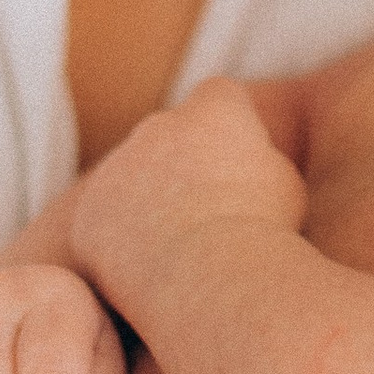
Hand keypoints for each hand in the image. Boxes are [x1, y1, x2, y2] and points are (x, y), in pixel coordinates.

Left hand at [71, 76, 306, 305]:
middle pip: (168, 134)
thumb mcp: (286, 182)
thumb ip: (260, 157)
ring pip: (129, 178)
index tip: (238, 155)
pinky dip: (119, 241)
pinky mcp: (87, 214)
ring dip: (147, 203)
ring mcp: (115, 168)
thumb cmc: (263, 231)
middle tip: (207, 210)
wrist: (210, 277)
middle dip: (182, 163)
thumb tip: (249, 159)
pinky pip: (102, 222)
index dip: (231, 123)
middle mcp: (157, 127)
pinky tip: (146, 271)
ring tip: (179, 250)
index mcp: (212, 112)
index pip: (220, 95)